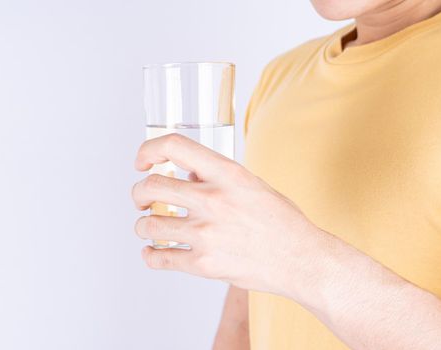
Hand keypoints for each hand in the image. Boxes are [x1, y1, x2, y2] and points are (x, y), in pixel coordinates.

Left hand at [132, 134, 316, 296]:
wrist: (302, 260)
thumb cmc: (282, 222)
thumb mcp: (252, 185)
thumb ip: (217, 178)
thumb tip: (186, 176)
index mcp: (227, 174)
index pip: (174, 147)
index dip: (148, 150)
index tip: (142, 161)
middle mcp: (213, 200)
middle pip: (151, 187)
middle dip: (138, 193)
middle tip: (141, 200)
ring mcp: (206, 234)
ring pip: (148, 224)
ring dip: (142, 225)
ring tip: (148, 227)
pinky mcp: (203, 264)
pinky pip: (159, 259)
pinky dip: (150, 255)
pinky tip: (152, 252)